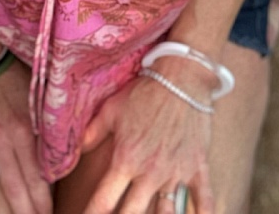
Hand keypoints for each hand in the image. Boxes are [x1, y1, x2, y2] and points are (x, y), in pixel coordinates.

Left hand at [81, 64, 214, 213]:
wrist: (181, 78)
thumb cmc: (144, 92)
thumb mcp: (112, 109)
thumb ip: (92, 133)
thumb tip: (75, 150)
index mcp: (125, 160)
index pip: (103, 201)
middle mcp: (149, 173)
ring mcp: (175, 173)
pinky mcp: (197, 168)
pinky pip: (204, 200)